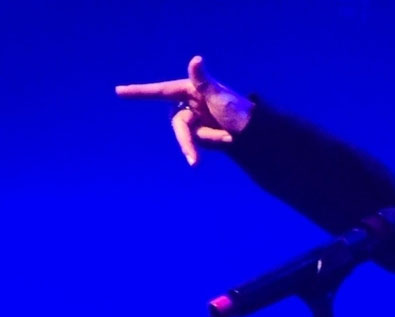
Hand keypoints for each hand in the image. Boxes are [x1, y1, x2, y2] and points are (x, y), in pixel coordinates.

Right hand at [116, 56, 252, 165]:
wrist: (257, 134)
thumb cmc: (239, 111)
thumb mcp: (221, 96)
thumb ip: (204, 81)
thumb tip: (196, 60)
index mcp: (192, 90)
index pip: (162, 91)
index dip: (140, 92)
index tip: (119, 92)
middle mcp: (192, 104)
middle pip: (178, 124)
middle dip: (187, 141)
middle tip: (194, 161)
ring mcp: (197, 120)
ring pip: (188, 136)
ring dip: (207, 141)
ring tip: (228, 139)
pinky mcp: (204, 134)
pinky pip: (199, 143)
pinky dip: (214, 142)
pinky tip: (228, 139)